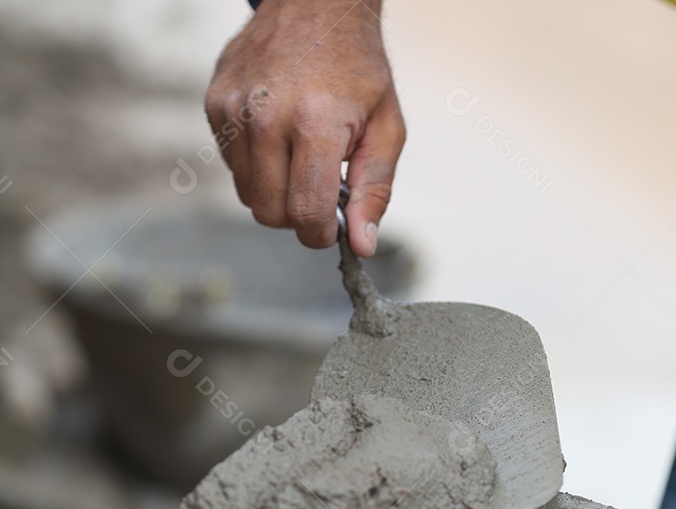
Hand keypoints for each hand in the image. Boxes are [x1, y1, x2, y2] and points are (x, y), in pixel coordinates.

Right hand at [205, 0, 405, 255]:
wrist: (315, 2)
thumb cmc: (357, 68)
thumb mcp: (386, 127)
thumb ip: (375, 189)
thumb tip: (362, 244)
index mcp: (315, 123)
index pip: (305, 212)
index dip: (321, 233)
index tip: (332, 226)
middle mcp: (266, 117)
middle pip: (271, 213)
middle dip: (297, 216)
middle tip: (319, 189)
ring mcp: (234, 110)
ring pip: (248, 196)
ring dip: (276, 191)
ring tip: (300, 157)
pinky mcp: (215, 104)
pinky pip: (233, 167)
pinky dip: (257, 166)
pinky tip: (278, 136)